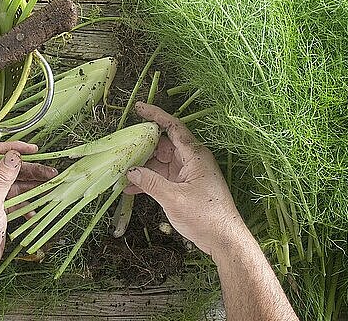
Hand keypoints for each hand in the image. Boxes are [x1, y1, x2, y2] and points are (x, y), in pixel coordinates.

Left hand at [0, 141, 57, 274]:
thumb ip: (1, 179)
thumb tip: (13, 156)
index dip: (13, 148)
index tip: (32, 149)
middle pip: (8, 167)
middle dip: (29, 169)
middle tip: (49, 171)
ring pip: (16, 182)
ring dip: (33, 184)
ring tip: (50, 185)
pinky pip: (17, 198)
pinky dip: (28, 201)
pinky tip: (36, 208)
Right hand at [125, 102, 246, 256]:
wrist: (225, 240)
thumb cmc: (206, 217)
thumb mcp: (173, 198)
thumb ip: (150, 182)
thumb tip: (131, 171)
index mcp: (195, 156)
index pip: (173, 127)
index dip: (156, 115)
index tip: (139, 108)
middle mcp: (192, 160)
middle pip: (163, 145)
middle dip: (142, 145)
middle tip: (123, 147)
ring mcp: (189, 174)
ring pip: (161, 162)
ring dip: (143, 166)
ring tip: (122, 169)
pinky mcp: (185, 186)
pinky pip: (163, 177)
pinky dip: (149, 180)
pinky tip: (131, 188)